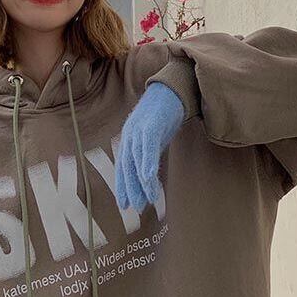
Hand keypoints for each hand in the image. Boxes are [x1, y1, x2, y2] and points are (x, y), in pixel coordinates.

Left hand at [115, 82, 184, 211]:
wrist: (173, 88)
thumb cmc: (165, 114)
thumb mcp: (154, 137)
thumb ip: (149, 154)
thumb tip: (149, 176)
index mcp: (129, 139)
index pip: (123, 167)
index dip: (123, 186)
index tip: (125, 205)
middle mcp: (130, 135)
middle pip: (127, 166)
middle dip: (131, 189)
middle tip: (137, 208)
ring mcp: (139, 129)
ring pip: (136, 160)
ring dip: (141, 182)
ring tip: (148, 199)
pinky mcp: (151, 125)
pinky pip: (148, 147)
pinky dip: (147, 163)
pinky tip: (149, 177)